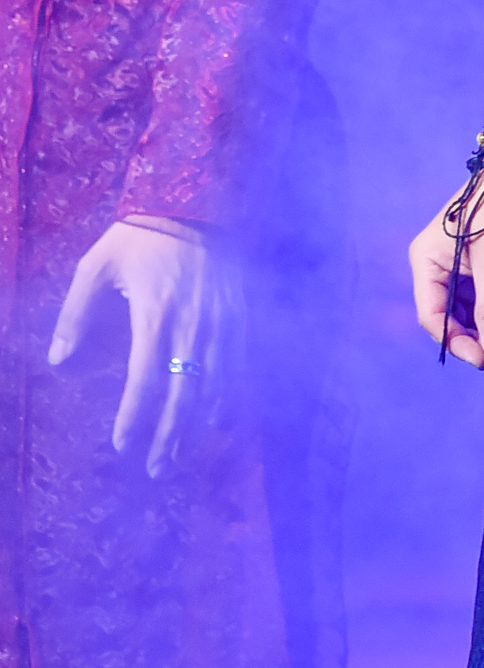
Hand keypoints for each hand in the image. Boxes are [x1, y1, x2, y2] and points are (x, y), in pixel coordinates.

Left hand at [48, 218, 242, 476]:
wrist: (196, 198)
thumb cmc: (141, 234)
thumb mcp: (97, 264)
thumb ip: (75, 313)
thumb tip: (58, 360)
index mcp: (155, 314)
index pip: (144, 380)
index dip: (133, 417)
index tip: (122, 446)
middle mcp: (192, 324)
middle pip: (183, 393)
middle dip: (170, 436)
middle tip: (158, 470)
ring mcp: (222, 320)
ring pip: (214, 384)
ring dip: (198, 425)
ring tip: (183, 454)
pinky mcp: (241, 312)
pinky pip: (239, 363)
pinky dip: (230, 395)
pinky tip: (219, 419)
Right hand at [409, 172, 483, 370]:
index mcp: (426, 259)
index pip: (431, 315)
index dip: (455, 341)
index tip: (482, 359)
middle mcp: (436, 263)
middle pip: (448, 315)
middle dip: (471, 335)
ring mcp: (456, 262)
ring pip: (466, 308)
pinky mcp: (478, 260)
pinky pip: (480, 293)